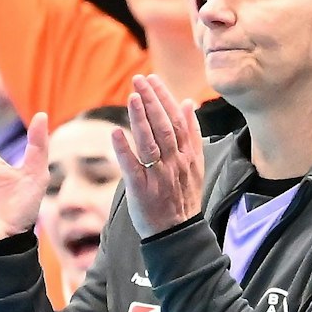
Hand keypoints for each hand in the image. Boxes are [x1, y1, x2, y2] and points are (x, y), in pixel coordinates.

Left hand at [108, 74, 204, 237]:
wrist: (177, 231)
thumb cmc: (183, 195)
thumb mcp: (196, 163)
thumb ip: (192, 133)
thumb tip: (188, 102)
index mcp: (188, 155)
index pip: (177, 120)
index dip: (164, 98)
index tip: (152, 80)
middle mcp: (175, 163)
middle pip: (164, 127)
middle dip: (152, 101)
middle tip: (139, 80)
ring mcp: (159, 176)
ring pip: (150, 143)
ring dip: (141, 119)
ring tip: (132, 96)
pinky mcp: (141, 190)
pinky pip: (132, 167)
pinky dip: (124, 150)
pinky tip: (115, 133)